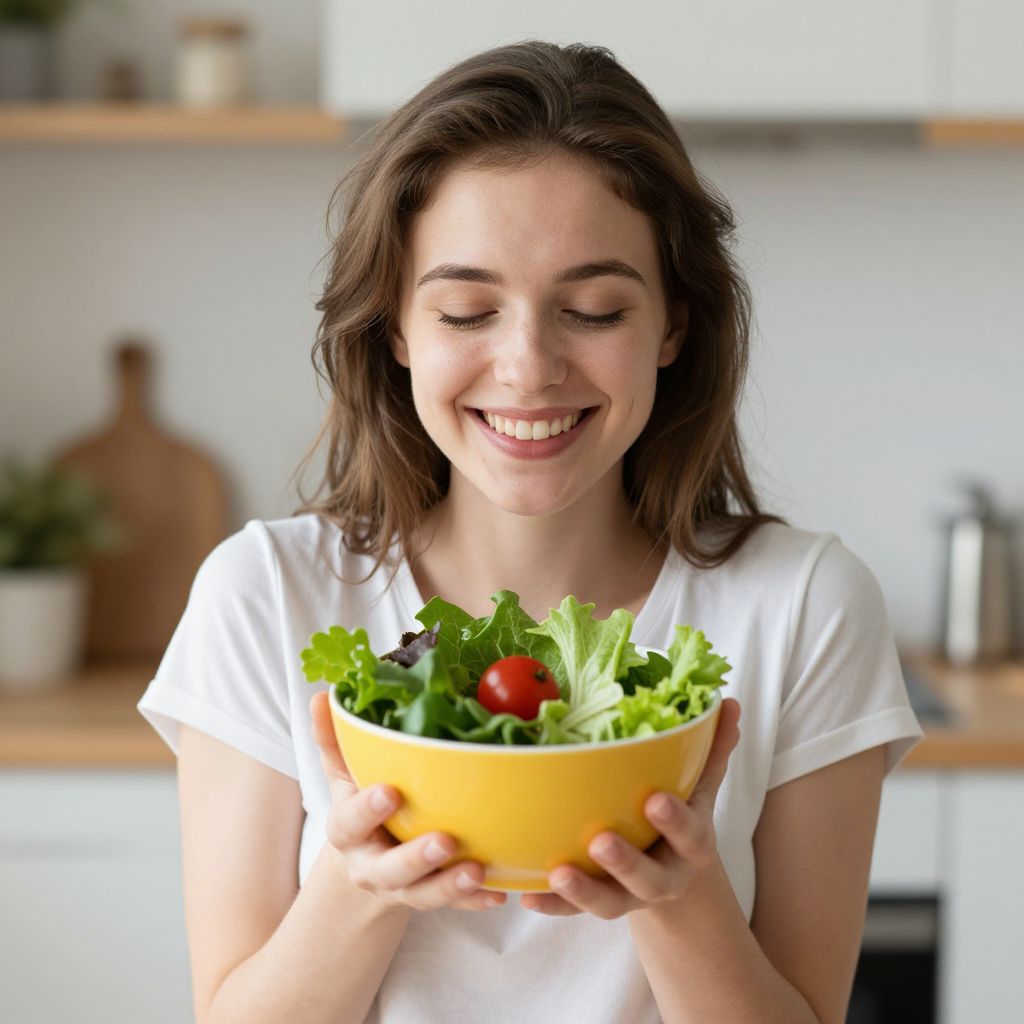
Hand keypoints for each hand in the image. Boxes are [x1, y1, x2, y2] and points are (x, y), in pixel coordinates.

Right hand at [309, 690, 506, 911]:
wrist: (363, 862)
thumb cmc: (359, 805)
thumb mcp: (343, 774)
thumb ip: (333, 739)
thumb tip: (322, 696)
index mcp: (347, 831)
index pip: (350, 822)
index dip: (368, 810)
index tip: (391, 792)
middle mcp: (371, 866)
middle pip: (390, 869)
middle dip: (417, 857)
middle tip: (446, 840)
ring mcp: (401, 888)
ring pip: (423, 894)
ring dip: (451, 884)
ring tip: (479, 869)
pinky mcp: (430, 899)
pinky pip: (453, 905)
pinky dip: (474, 900)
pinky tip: (498, 894)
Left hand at [521, 697, 740, 918]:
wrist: (673, 875)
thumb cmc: (680, 817)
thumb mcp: (699, 788)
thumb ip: (712, 750)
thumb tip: (730, 703)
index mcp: (690, 845)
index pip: (689, 835)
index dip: (674, 820)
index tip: (654, 799)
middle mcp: (663, 877)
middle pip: (648, 878)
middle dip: (625, 862)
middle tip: (601, 840)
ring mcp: (630, 896)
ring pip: (610, 902)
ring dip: (583, 891)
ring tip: (558, 871)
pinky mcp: (599, 903)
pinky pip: (573, 911)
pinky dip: (552, 905)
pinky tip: (527, 894)